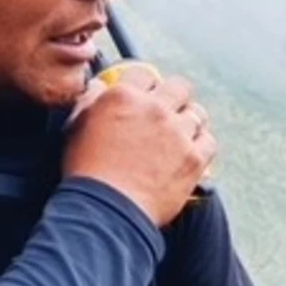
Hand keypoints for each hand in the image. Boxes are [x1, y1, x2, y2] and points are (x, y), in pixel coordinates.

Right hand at [63, 66, 216, 227]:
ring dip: (188, 121)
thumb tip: (99, 86)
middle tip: (166, 110)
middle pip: (178, 86)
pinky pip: (208, 141)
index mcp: (123, 97)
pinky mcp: (194, 159)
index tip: (144, 94)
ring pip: (197, 113)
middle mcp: (154, 109)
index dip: (143, 84)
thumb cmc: (86, 171)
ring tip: (179, 134)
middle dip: (173, 96)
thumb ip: (90, 100)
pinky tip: (188, 152)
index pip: (143, 74)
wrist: (106, 210)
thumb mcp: (76, 127)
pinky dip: (200, 145)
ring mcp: (177, 133)